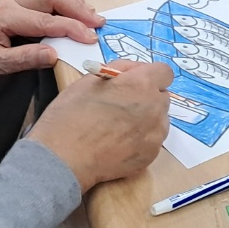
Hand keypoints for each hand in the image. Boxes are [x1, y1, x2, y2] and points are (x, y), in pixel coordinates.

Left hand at [0, 0, 103, 85]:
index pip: (46, 21)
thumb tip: (54, 55)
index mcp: (4, 17)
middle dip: (78, 8)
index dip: (71, 28)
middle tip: (98, 23)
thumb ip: (25, 60)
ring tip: (89, 13)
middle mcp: (8, 0)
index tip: (90, 38)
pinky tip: (71, 4)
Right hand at [27, 60, 173, 191]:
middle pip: (162, 96)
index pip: (164, 72)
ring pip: (160, 118)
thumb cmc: (71, 116)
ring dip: (146, 118)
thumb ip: (118, 70)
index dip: (149, 76)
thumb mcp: (89, 80)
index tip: (136, 82)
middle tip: (123, 105)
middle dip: (147, 97)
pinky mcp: (151, 153)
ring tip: (119, 126)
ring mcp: (155, 133)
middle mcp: (154, 107)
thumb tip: (132, 70)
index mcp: (141, 84)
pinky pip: (153, 139)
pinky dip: (142, 139)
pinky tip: (119, 142)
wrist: (64, 158)